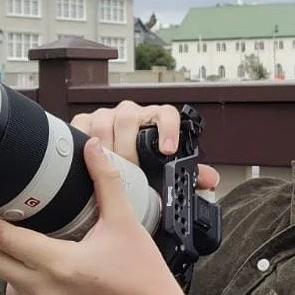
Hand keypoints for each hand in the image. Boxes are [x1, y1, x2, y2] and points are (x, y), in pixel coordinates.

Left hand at [0, 136, 188, 294]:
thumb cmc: (140, 273)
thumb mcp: (124, 221)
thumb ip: (106, 181)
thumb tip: (92, 149)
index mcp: (61, 264)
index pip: (6, 240)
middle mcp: (45, 288)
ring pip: (2, 275)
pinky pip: (16, 288)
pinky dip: (10, 268)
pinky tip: (18, 251)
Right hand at [72, 101, 219, 192]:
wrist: (111, 161)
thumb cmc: (141, 164)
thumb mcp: (164, 170)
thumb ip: (190, 174)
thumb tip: (211, 180)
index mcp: (154, 121)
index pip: (166, 114)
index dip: (168, 129)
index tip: (167, 149)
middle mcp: (131, 114)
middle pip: (129, 118)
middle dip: (128, 146)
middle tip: (129, 168)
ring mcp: (107, 116)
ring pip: (104, 121)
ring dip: (106, 146)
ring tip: (108, 166)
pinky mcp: (85, 121)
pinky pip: (82, 123)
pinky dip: (84, 139)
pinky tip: (87, 156)